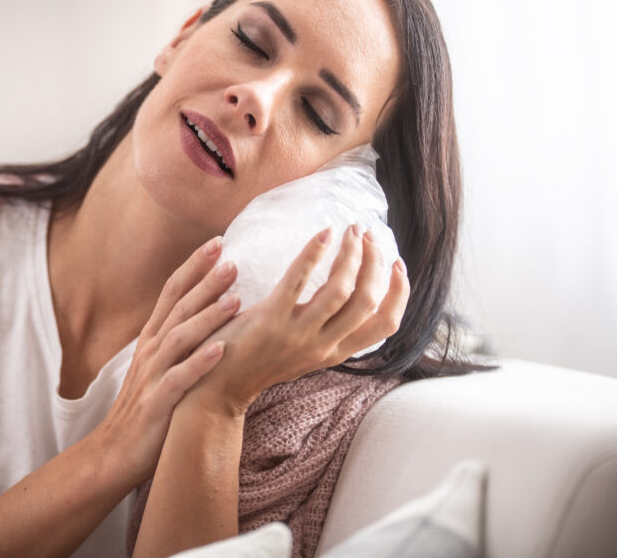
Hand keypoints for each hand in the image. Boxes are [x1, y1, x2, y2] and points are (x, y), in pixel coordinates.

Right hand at [89, 236, 241, 484]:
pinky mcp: (157, 403)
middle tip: (233, 259)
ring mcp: (152, 376)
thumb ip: (178, 339)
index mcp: (152, 339)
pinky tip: (221, 350)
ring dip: (208, 317)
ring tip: (235, 299)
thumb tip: (206, 311)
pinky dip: (200, 363)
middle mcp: (151, 351)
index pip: (172, 292)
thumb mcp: (160, 366)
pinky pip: (180, 379)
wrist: (115, 452)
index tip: (217, 242)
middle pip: (178, 308)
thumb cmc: (147, 408)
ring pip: (180, 338)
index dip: (193, 266)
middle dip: (205, 282)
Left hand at [184, 224, 409, 414]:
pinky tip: (323, 234)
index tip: (398, 264)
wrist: (216, 386)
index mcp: (335, 352)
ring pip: (340, 289)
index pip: (385, 324)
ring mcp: (298, 334)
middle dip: (375, 263)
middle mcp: (323, 346)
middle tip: (367, 234)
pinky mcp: (270, 320)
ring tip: (349, 230)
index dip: (399, 292)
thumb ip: (326, 330)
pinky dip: (314, 253)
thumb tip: (346, 294)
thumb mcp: (303, 352)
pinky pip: (298, 280)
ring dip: (351, 255)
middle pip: (368, 301)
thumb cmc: (257, 360)